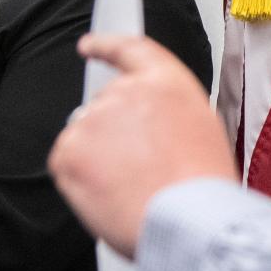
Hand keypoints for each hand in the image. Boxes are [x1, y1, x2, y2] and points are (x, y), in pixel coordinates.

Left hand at [48, 34, 236, 257]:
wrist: (191, 224)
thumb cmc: (204, 190)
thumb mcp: (202, 131)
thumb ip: (166, 114)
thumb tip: (143, 126)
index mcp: (165, 83)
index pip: (129, 49)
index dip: (105, 45)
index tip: (89, 45)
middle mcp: (124, 93)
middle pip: (105, 106)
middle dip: (114, 135)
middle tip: (140, 169)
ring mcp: (92, 120)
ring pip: (86, 137)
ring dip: (100, 159)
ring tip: (133, 187)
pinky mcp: (69, 150)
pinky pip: (67, 163)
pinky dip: (81, 180)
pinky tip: (111, 195)